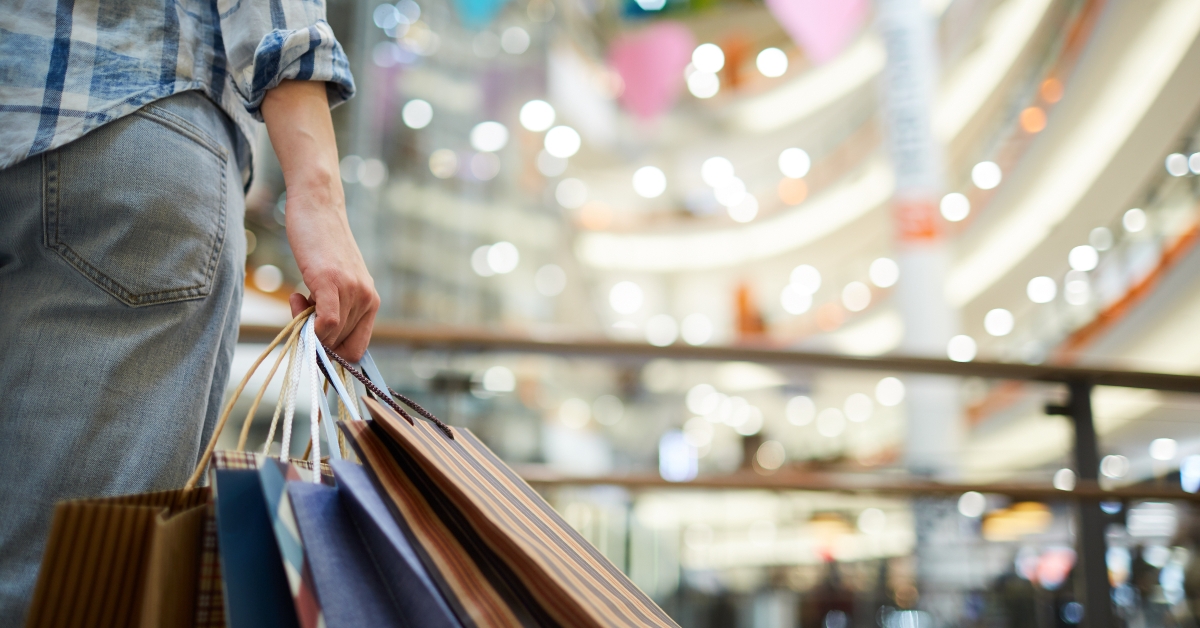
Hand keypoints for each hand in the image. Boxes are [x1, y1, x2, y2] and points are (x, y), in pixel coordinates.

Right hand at [262, 81, 379, 359]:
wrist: (318, 206)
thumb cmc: (322, 246)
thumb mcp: (336, 282)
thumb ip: (336, 309)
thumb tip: (319, 341)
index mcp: (371, 302)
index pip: (357, 351)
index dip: (333, 353)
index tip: (314, 336)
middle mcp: (367, 299)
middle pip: (339, 346)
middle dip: (315, 337)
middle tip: (300, 306)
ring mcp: (351, 290)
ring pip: (329, 336)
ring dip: (305, 323)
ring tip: (299, 294)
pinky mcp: (332, 281)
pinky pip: (326, 324)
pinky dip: (311, 326)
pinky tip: (297, 298)